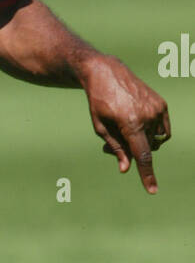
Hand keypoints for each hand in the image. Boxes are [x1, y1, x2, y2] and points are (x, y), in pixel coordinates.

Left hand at [80, 54, 170, 193]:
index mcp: (131, 123)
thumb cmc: (99, 101)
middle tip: (113, 140)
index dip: (146, 175)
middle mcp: (148, 115)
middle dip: (132, 150)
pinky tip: (136, 122)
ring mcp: (158, 109)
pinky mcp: (162, 104)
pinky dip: (152, 131)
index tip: (152, 190)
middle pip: (146, 148)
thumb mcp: (101, 127)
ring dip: (143, 141)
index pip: (142, 155)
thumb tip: (126, 169)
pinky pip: (162, 129)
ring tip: (124, 128)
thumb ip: (115, 148)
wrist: (107, 72)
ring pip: (156, 140)